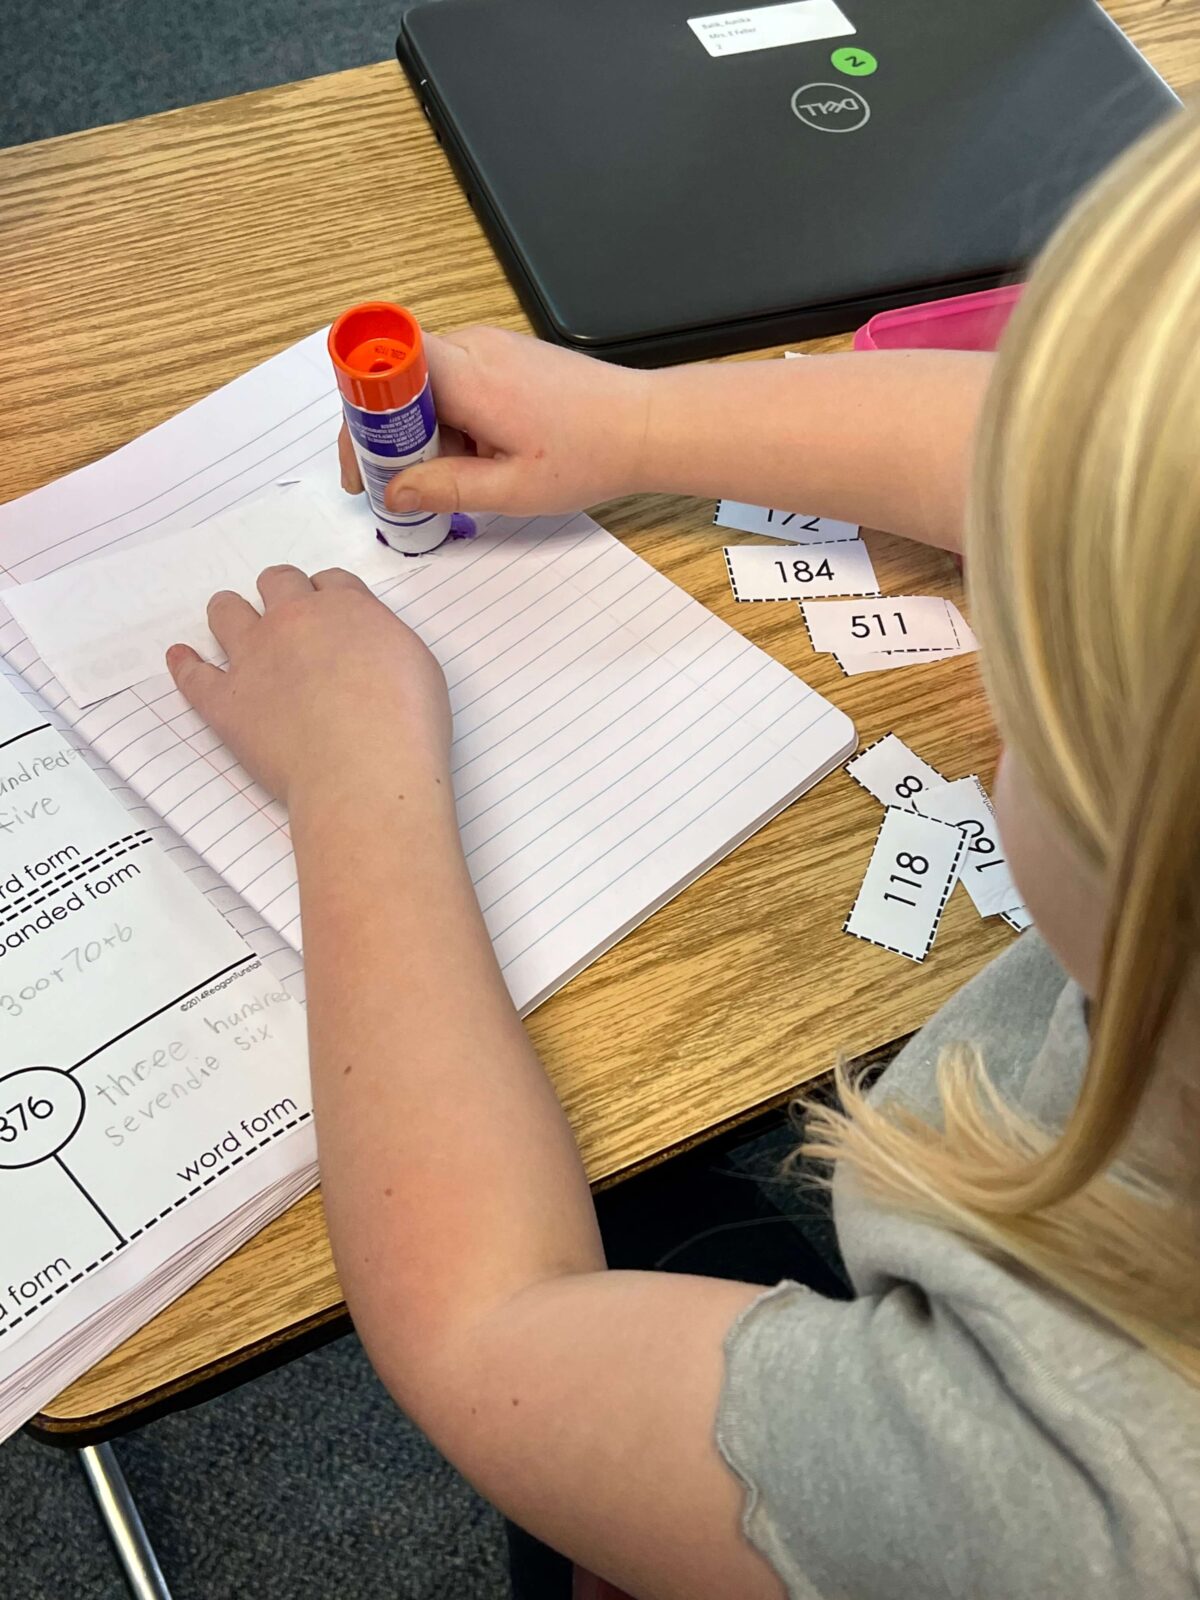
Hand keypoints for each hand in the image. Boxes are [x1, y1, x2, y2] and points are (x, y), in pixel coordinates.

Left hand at [166, 566, 450, 805]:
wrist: (366, 773)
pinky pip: (194, 675)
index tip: (332, 616)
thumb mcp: (417, 663)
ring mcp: (253, 658)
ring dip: (231, 612)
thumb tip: (364, 647)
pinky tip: (181, 658)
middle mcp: (293, 620)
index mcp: (345, 607)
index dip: (329, 597)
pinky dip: (185, 664)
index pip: (330, 582)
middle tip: (291, 621)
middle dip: (283, 595)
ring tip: (234, 623)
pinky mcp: (226, 702)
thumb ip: (383, 641)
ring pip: (227, 611)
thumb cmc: (406, 724)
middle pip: (277, 582)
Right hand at [338, 326, 650, 517]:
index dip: (363, 411)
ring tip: (445, 476)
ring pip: (424, 383)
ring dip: (421, 429)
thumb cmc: (590, 454)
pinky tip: (473, 456)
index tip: (362, 457)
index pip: (386, 368)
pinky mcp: (502, 356)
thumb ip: (445, 488)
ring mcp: (488, 347)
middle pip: (398, 379)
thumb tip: (394, 492)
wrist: (646, 425)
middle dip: (386, 432)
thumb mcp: (512, 490)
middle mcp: (473, 347)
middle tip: (392, 483)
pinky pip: (453, 380)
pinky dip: (448, 419)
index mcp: (470, 376)